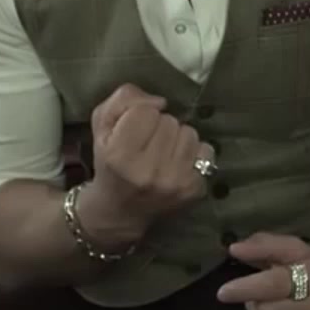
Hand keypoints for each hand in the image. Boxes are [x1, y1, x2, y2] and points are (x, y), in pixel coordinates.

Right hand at [79, 84, 212, 242]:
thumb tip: (160, 102)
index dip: (139, 116)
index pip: (146, 111)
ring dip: (177, 138)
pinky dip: (193, 152)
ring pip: (189, 133)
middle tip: (147, 144)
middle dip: (159, 127)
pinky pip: (206, 150)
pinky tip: (178, 163)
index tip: (133, 131)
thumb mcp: (102, 124)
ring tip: (163, 152)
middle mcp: (149, 171)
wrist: (120, 210)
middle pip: (169, 121)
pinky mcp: (195, 189)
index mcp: (120, 155)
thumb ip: (124, 99)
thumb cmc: (109, 162)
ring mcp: (175, 182)